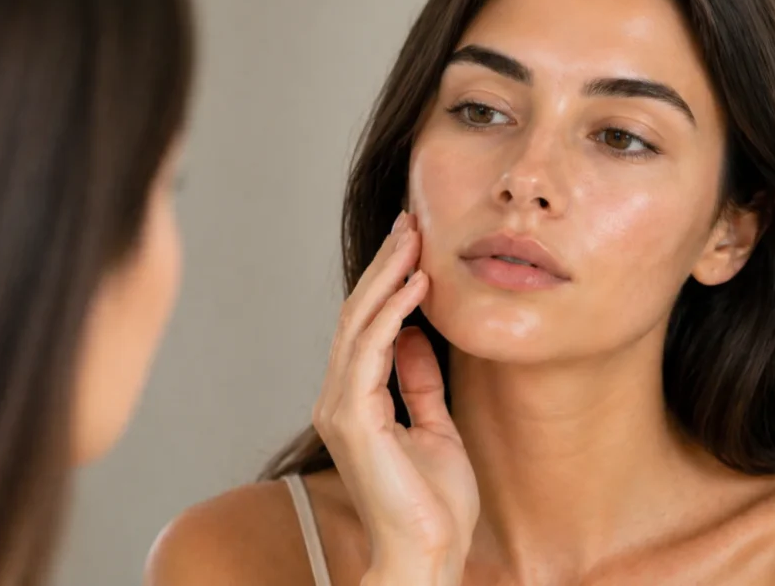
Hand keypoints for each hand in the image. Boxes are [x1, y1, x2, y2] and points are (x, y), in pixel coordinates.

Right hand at [313, 211, 478, 584]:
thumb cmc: (434, 502)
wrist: (428, 553)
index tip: (415, 244)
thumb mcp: (435, 427)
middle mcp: (339, 399)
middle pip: (357, 315)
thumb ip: (420, 382)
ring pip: (358, 323)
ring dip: (388, 276)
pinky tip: (418, 284)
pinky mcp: (352, 418)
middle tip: (411, 222)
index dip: (388, 282)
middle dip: (386, 265)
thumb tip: (415, 335)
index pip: (366, 326)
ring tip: (415, 238)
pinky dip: (393, 311)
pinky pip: (370, 349)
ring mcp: (340, 407)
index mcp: (356, 401)